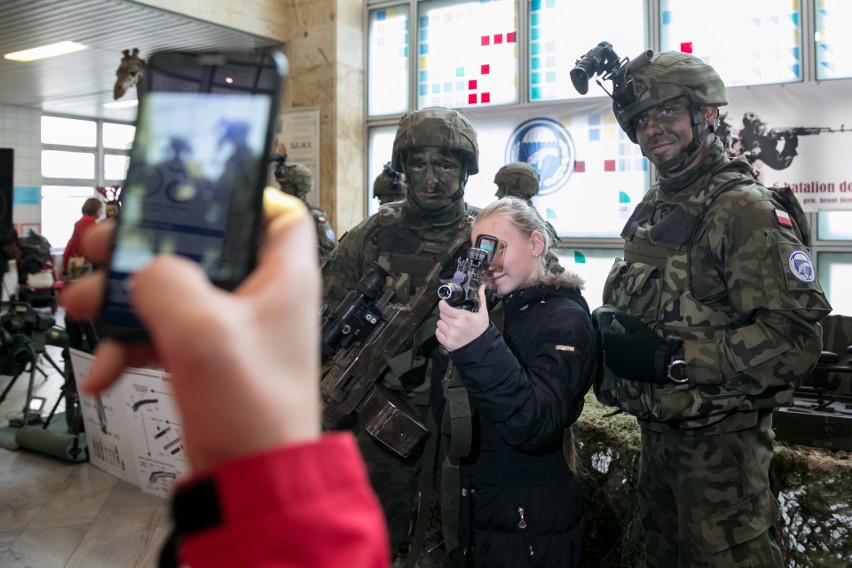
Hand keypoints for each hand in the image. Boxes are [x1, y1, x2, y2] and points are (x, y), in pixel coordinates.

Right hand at [59, 188, 320, 472]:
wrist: (248, 480)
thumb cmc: (253, 412)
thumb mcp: (204, 332)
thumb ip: (167, 282)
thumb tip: (146, 271)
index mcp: (283, 278)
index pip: (280, 213)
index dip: (244, 196)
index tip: (196, 194)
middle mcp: (261, 298)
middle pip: (206, 247)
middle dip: (149, 247)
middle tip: (104, 245)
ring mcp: (233, 329)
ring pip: (175, 289)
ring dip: (126, 297)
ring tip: (84, 304)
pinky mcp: (209, 358)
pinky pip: (166, 333)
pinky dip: (134, 344)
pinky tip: (106, 368)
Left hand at [435, 285, 488, 351]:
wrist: (482, 347)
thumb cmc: (481, 330)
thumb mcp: (483, 313)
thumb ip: (481, 298)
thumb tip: (482, 286)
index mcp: (463, 316)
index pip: (444, 308)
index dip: (442, 304)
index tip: (444, 303)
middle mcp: (455, 325)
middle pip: (441, 315)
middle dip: (446, 314)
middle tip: (452, 316)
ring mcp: (451, 335)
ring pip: (439, 323)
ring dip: (443, 323)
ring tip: (451, 324)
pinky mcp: (447, 343)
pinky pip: (438, 333)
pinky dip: (441, 332)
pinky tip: (449, 332)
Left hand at [602, 312, 681, 383]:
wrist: (660, 364)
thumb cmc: (650, 343)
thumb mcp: (640, 328)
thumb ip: (626, 320)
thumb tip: (616, 314)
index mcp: (613, 341)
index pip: (604, 332)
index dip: (608, 328)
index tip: (613, 326)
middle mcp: (609, 353)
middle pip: (605, 343)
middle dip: (610, 339)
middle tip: (619, 336)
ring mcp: (613, 364)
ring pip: (608, 354)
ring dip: (612, 349)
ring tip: (622, 347)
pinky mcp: (618, 373)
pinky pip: (613, 364)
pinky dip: (615, 359)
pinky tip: (624, 357)